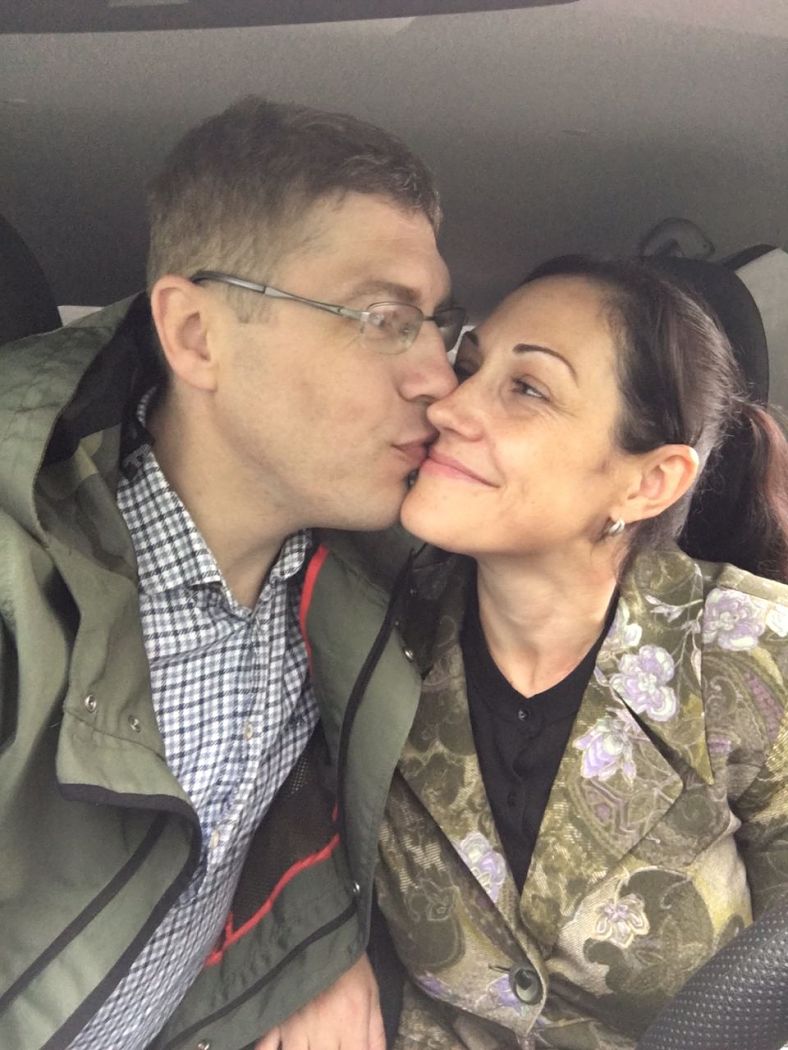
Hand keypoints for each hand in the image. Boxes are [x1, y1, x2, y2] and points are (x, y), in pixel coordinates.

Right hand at [254, 953, 384, 1049]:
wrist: (321, 931)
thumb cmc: (349, 964)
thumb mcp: (372, 995)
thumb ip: (376, 1034)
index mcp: (351, 1022)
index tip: (351, 1047)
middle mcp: (323, 1029)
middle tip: (331, 1043)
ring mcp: (295, 1025)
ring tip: (311, 1044)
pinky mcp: (274, 1017)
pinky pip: (265, 1048)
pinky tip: (280, 1046)